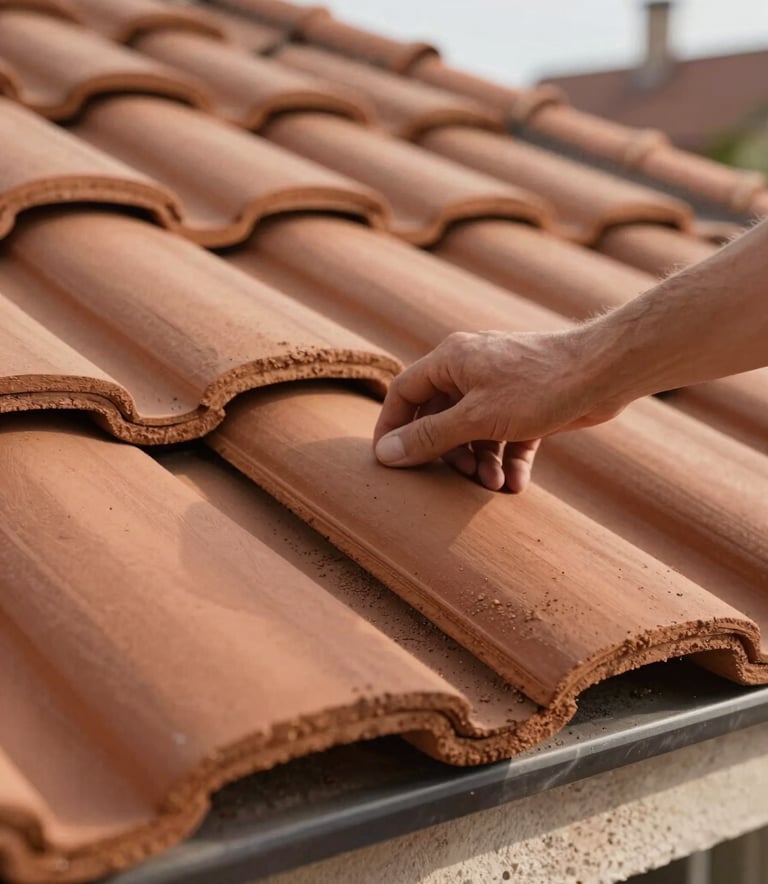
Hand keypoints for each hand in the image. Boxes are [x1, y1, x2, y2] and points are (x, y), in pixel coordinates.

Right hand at [372, 329, 624, 492]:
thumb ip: (429, 437)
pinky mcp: (526, 404)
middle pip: (439, 417)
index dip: (392, 427)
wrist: (603, 372)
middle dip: (449, 453)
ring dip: (481, 461)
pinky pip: (505, 435)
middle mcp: (471, 369)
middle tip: (462, 477)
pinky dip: (508, 459)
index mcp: (450, 360)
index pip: (404, 392)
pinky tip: (515, 483)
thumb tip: (386, 454)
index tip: (389, 461)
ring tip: (494, 484)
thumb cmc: (537, 386)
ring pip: (474, 430)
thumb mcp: (476, 418)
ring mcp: (499, 387)